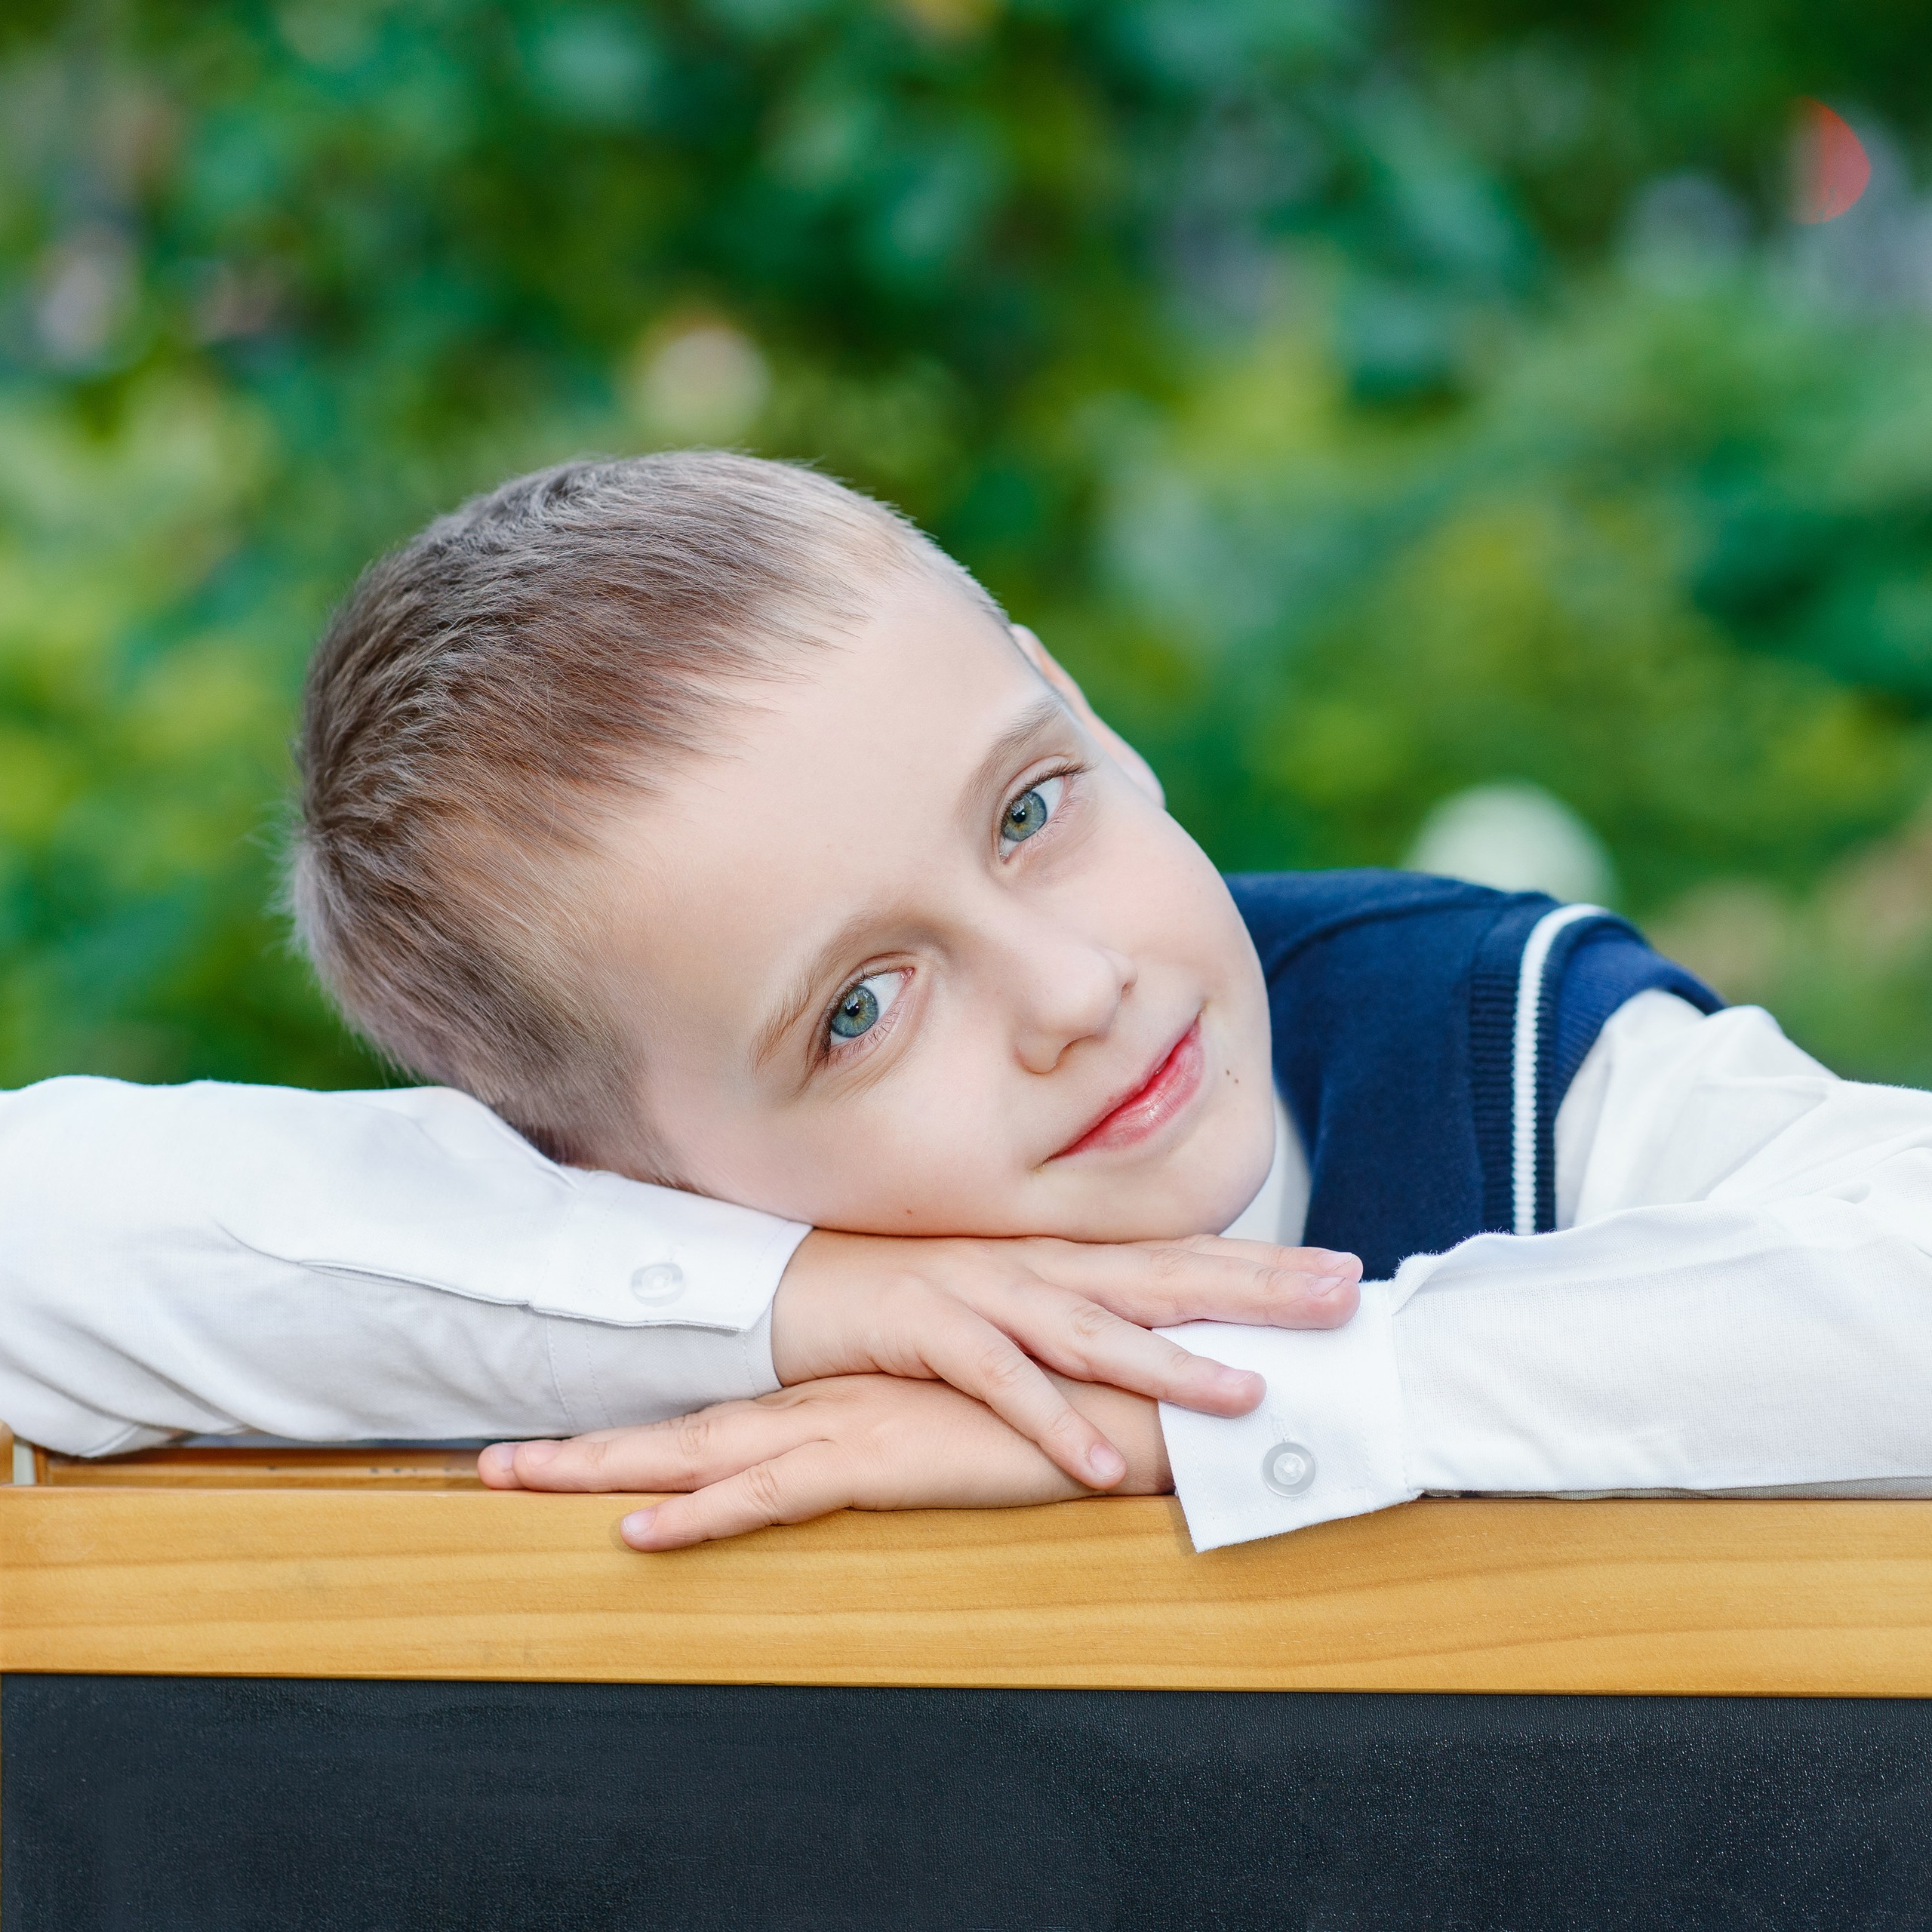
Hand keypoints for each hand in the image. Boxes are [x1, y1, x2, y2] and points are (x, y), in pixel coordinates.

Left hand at [478, 1373, 1170, 1549]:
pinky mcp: (875, 1454)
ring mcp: (841, 1424)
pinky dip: (701, 1513)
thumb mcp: (957, 1412)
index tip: (562, 1445)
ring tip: (517, 1478)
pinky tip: (639, 1533)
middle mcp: (822, 1401)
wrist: (1116, 1383)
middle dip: (584, 1450)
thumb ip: (908, 1422)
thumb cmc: (1044, 1398)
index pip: (720, 1413)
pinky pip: (771, 1492)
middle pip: (684, 1427)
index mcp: (836, 1393)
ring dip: (606, 1468)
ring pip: (701, 1449)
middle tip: (493, 1464)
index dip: (639, 1433)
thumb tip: (873, 1439)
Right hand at [766, 1228, 1356, 1489]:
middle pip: (1160, 1275)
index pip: (1176, 1257)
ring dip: (1171, 1364)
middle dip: (1255, 1289)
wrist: (783, 1286)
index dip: (1261, 1266)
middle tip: (1343, 1298)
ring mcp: (981, 1290)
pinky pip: (999, 1382)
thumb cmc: (901, 1305)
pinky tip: (1099, 1465)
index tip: (1343, 1272)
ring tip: (1247, 1396)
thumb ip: (1070, 1322)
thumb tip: (1148, 1350)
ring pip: (1091, 1328)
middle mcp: (1033, 1265)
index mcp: (1057, 1260)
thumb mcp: (999, 1308)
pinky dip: (1050, 1422)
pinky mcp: (925, 1326)